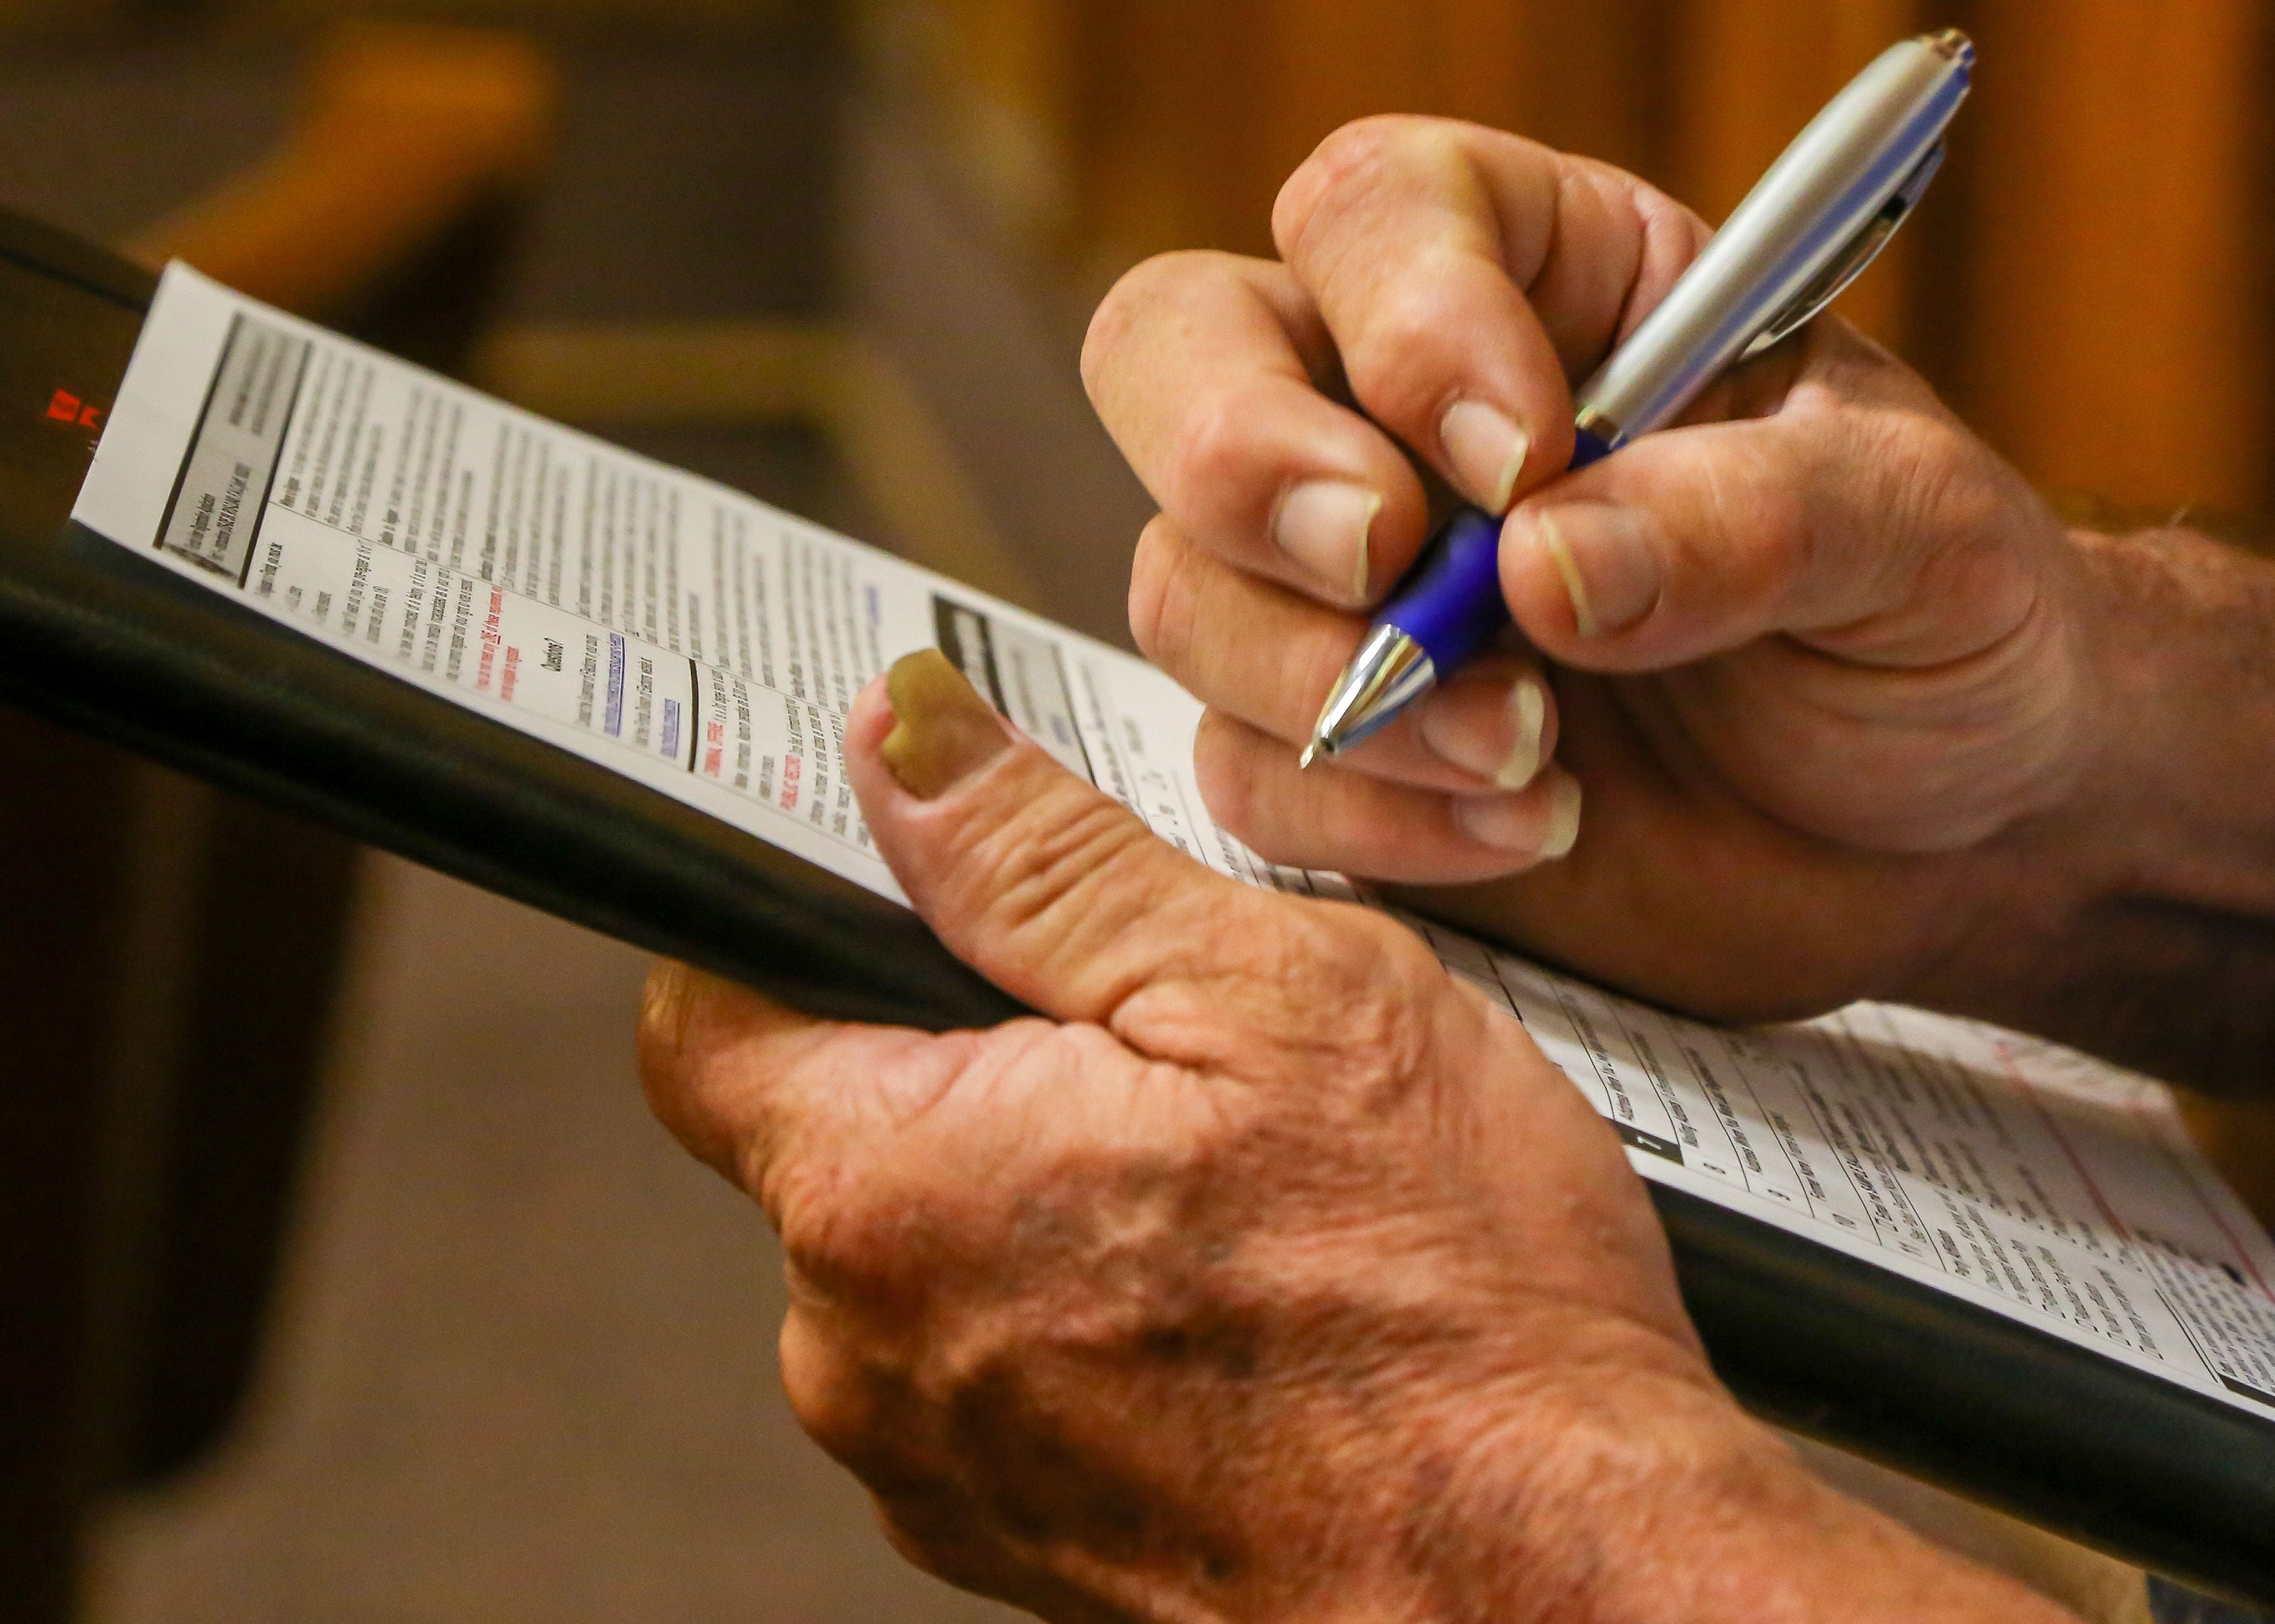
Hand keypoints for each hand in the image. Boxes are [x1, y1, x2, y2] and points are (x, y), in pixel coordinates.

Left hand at [638, 649, 2052, 1621]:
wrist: (1566, 1588)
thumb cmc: (1453, 1305)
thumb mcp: (1271, 992)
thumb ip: (1042, 857)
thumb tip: (897, 736)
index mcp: (886, 1186)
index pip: (708, 1007)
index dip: (802, 911)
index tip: (924, 875)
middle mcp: (865, 1351)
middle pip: (836, 1123)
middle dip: (973, 1048)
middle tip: (1165, 1028)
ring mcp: (941, 1466)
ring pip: (936, 1244)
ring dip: (1052, 1179)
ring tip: (1242, 1174)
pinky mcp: (1023, 1543)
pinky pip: (1011, 1362)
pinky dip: (1100, 1303)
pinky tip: (1250, 1287)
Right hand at [1081, 116, 2098, 1026]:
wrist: (1959, 831)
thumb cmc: (1944, 621)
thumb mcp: (1922, 533)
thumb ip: (1756, 517)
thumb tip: (1548, 565)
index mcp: (1545, 278)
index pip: (1381, 210)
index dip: (1410, 313)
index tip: (1524, 455)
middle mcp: (1395, 406)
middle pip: (1177, 347)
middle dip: (1243, 458)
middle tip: (1385, 566)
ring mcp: (1343, 583)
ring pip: (1186, 578)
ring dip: (1328, 673)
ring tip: (1532, 751)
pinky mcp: (1332, 749)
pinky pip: (1241, 765)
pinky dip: (1363, 812)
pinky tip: (1532, 830)